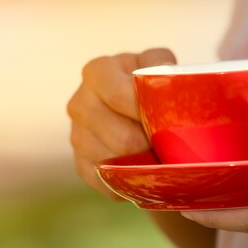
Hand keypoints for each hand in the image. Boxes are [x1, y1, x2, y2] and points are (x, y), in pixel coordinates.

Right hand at [67, 48, 176, 198]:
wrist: (131, 103)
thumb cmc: (149, 81)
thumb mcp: (158, 64)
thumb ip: (162, 71)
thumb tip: (171, 87)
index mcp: (98, 72)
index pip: (119, 96)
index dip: (147, 113)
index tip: (169, 122)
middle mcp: (80, 103)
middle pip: (121, 139)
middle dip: (151, 147)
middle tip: (171, 148)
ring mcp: (77, 136)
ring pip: (114, 164)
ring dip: (141, 167)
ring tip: (161, 160)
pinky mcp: (79, 163)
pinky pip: (106, 181)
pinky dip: (128, 183)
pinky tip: (145, 175)